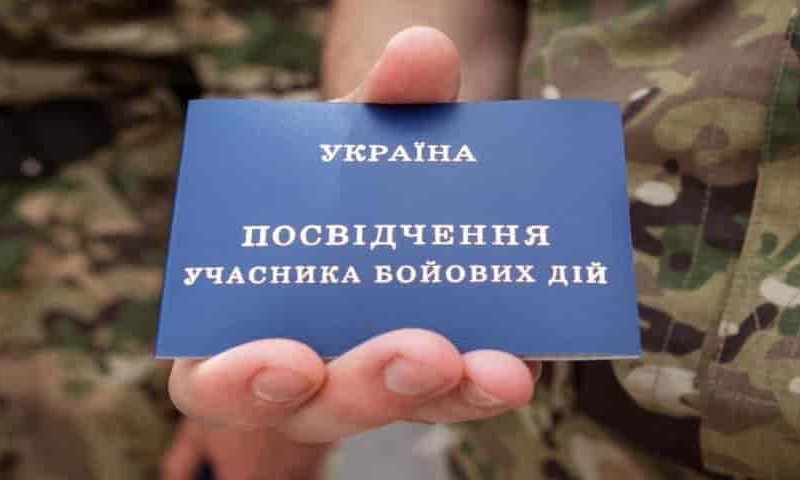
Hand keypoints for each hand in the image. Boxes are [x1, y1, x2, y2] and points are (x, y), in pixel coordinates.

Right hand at [164, 26, 540, 479]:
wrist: (403, 194)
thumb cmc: (348, 181)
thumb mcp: (354, 140)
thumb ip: (380, 103)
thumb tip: (420, 52)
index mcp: (244, 322)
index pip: (215, 378)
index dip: (238, 383)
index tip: (288, 361)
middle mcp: (305, 369)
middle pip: (318, 407)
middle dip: (370, 383)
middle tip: (422, 351)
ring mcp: (374, 380)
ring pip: (400, 408)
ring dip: (448, 391)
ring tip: (496, 367)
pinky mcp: (437, 379)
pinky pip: (460, 395)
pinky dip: (487, 380)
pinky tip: (521, 358)